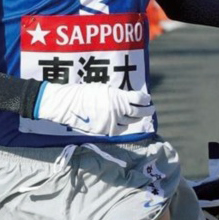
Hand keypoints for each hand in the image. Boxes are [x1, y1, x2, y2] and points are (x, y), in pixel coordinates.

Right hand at [35, 83, 154, 135]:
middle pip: (138, 112)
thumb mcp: (104, 89)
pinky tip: (126, 123)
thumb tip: (130, 98)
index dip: (145, 99)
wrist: (68, 105)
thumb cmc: (85, 93)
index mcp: (117, 97)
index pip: (139, 99)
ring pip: (130, 122)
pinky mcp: (105, 130)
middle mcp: (117, 110)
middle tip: (150, 109)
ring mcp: (111, 121)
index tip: (148, 99)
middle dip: (146, 111)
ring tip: (139, 116)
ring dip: (136, 119)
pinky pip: (119, 130)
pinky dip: (124, 126)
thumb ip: (118, 95)